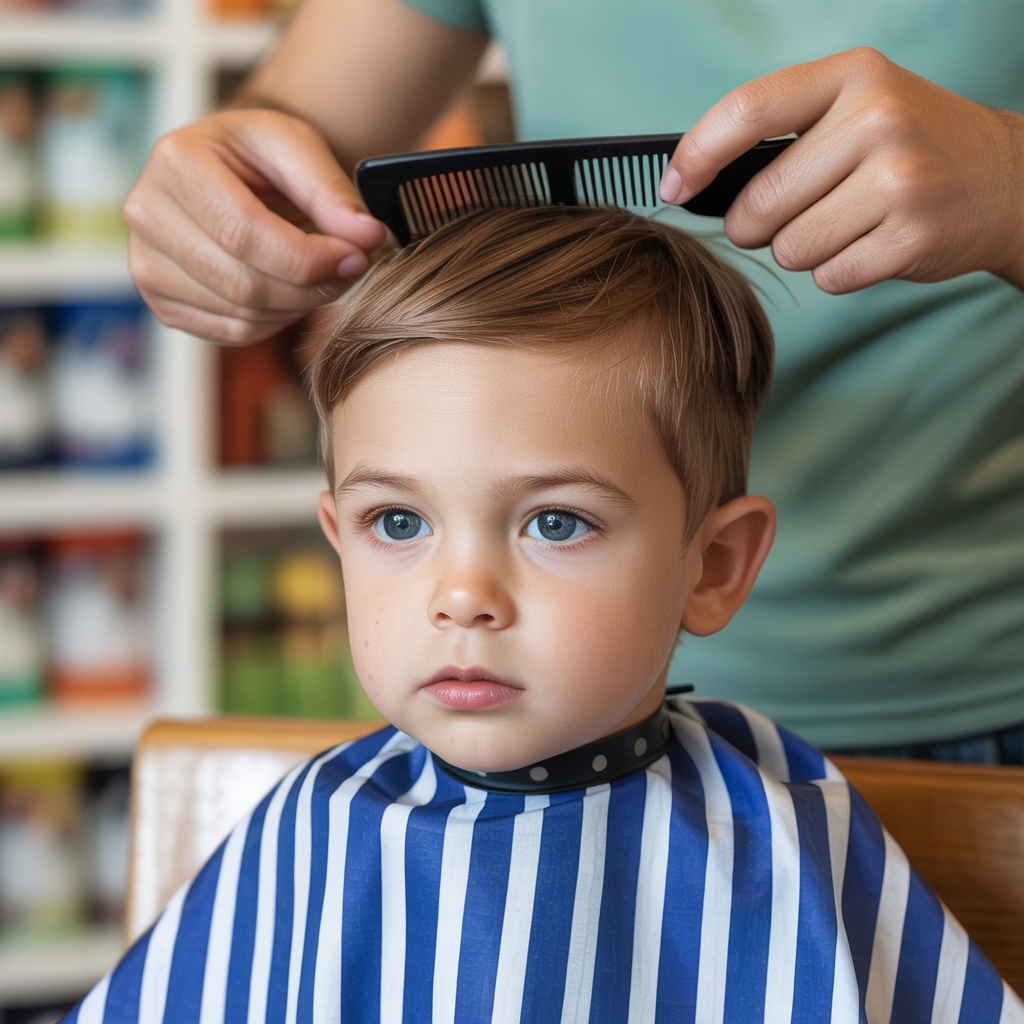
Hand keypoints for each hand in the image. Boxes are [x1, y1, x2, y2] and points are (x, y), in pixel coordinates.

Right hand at [124, 109, 386, 343]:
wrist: (227, 172)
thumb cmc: (261, 155)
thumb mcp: (298, 146)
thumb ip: (333, 191)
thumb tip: (368, 236)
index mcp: (175, 161)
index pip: (243, 234)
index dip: (309, 258)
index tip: (358, 256)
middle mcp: (147, 214)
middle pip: (242, 283)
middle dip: (312, 286)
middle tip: (353, 269)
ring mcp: (147, 265)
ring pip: (242, 313)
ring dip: (300, 304)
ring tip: (324, 275)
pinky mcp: (163, 303)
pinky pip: (234, 331)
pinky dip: (277, 320)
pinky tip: (291, 290)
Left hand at [660, 48, 1023, 293]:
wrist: (1006, 180)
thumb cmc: (910, 147)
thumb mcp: (856, 106)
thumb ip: (783, 130)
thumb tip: (692, 177)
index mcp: (853, 76)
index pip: (748, 111)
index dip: (695, 154)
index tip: (671, 187)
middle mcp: (877, 120)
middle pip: (758, 202)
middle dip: (755, 224)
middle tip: (789, 215)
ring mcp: (899, 179)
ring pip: (790, 247)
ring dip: (803, 249)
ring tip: (846, 223)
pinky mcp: (911, 236)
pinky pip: (829, 277)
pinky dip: (839, 271)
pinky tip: (871, 243)